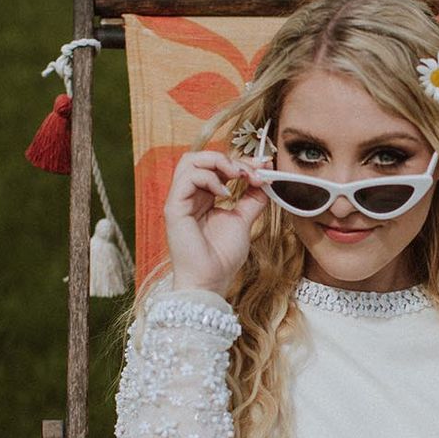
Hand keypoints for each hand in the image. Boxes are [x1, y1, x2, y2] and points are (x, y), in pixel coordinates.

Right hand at [164, 151, 271, 295]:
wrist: (211, 280)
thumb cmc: (222, 256)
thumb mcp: (243, 220)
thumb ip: (252, 199)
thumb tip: (265, 180)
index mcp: (203, 197)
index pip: (216, 166)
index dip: (241, 161)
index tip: (264, 166)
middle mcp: (189, 195)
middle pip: (200, 157)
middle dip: (229, 158)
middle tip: (251, 171)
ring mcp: (179, 200)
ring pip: (189, 160)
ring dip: (218, 162)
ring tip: (238, 176)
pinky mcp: (173, 208)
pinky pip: (187, 178)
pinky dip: (210, 179)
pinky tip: (224, 195)